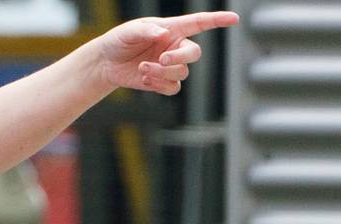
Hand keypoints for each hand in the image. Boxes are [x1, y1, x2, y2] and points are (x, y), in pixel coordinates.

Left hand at [85, 11, 236, 95]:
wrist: (106, 63)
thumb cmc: (119, 41)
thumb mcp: (129, 31)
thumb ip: (146, 30)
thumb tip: (163, 34)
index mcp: (172, 29)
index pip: (200, 23)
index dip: (218, 20)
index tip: (234, 19)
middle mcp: (176, 46)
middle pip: (195, 53)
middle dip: (180, 58)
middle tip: (161, 59)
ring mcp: (171, 65)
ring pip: (182, 73)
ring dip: (162, 72)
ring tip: (143, 68)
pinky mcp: (163, 81)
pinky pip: (173, 87)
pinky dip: (159, 84)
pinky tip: (144, 79)